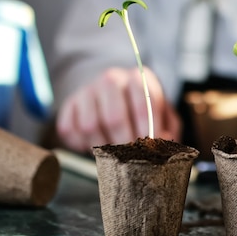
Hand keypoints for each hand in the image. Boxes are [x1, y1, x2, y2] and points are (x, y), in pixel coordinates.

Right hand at [56, 67, 180, 152]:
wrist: (110, 92)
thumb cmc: (140, 108)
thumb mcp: (162, 113)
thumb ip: (168, 126)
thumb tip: (161, 141)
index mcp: (138, 78)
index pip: (143, 104)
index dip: (148, 130)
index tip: (151, 147)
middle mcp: (111, 79)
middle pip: (114, 118)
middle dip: (124, 144)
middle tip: (131, 157)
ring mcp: (87, 90)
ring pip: (90, 126)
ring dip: (102, 146)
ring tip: (113, 152)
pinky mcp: (68, 104)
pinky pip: (70, 130)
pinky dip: (81, 144)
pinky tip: (93, 144)